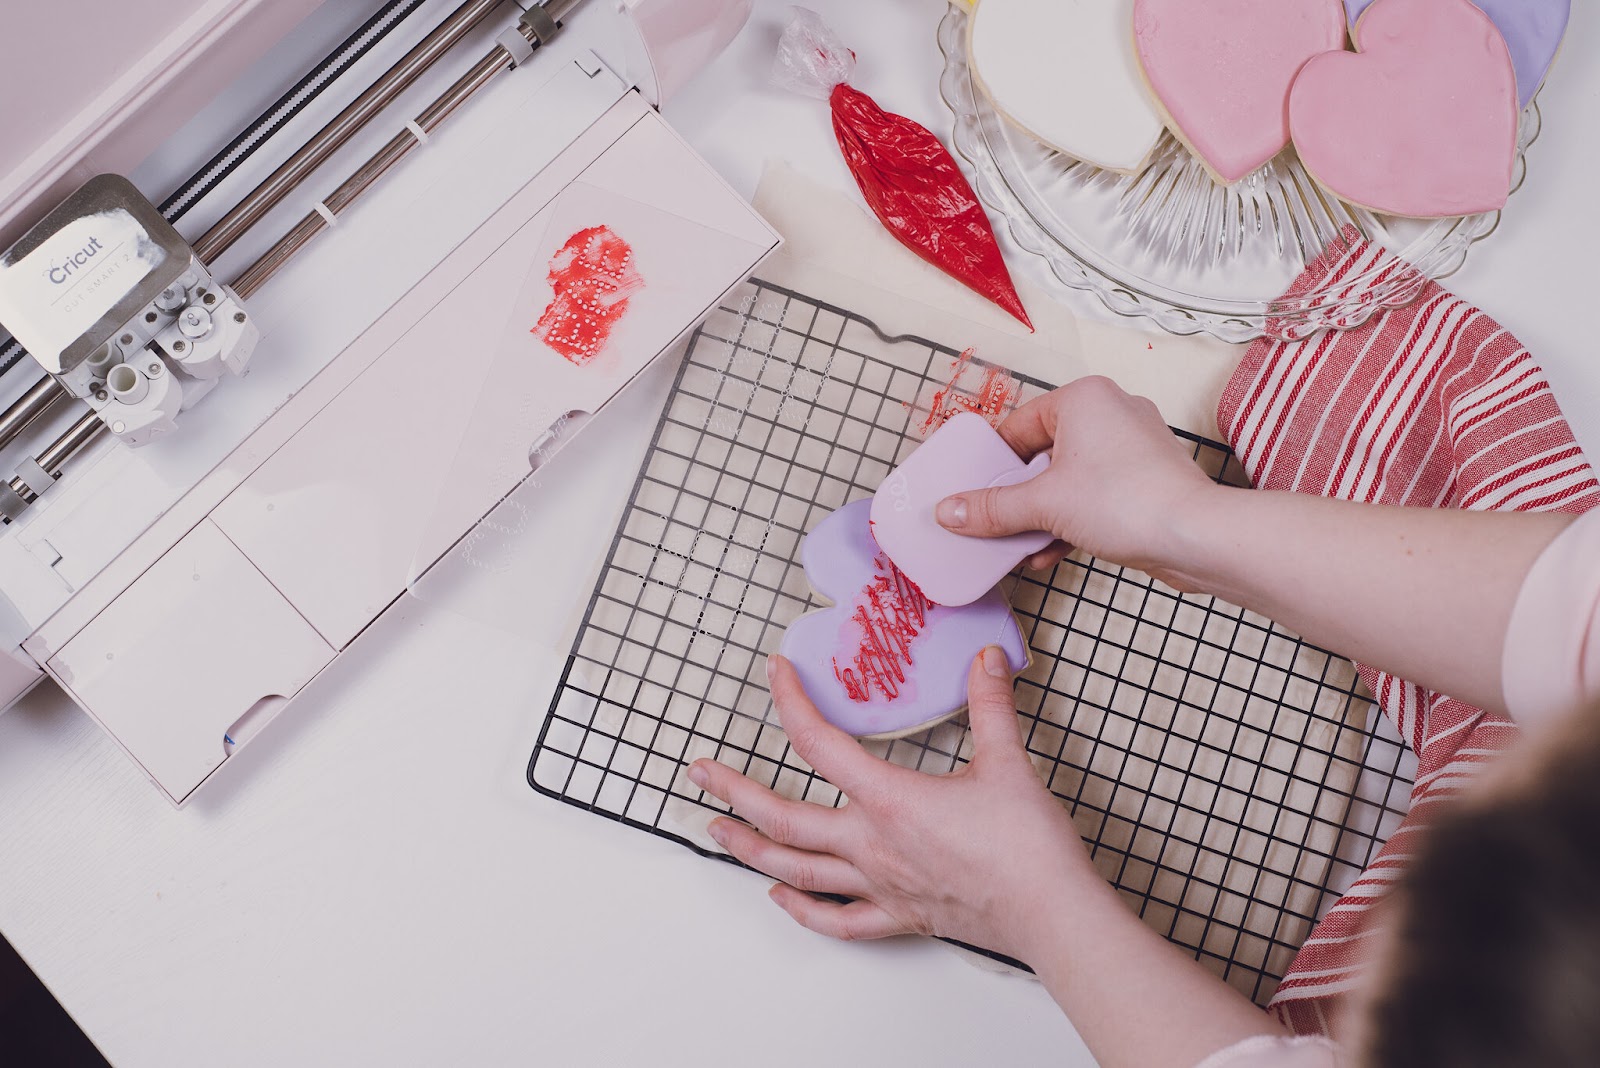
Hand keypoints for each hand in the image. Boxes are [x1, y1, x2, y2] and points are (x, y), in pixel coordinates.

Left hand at [686, 649, 1096, 963]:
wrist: (1052, 913)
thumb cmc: (1027, 847)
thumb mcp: (1007, 761)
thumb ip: (990, 705)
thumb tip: (986, 659)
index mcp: (888, 799)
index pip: (819, 743)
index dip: (790, 703)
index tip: (776, 675)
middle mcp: (870, 845)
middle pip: (783, 817)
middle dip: (734, 792)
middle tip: (700, 773)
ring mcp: (879, 886)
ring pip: (797, 870)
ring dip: (750, 849)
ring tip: (718, 832)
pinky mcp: (900, 916)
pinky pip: (838, 920)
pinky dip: (803, 910)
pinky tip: (781, 897)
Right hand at [935, 377, 1215, 584]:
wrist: (1195, 537)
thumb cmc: (1128, 501)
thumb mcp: (1043, 505)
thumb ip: (991, 508)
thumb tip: (949, 511)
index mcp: (1083, 398)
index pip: (1018, 426)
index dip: (991, 462)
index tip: (971, 489)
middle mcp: (1111, 411)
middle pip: (1042, 453)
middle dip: (1017, 495)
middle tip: (990, 518)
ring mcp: (1133, 446)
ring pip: (1068, 478)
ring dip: (1041, 514)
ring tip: (1017, 543)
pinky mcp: (1146, 479)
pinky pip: (1094, 495)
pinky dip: (1070, 520)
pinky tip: (1048, 553)